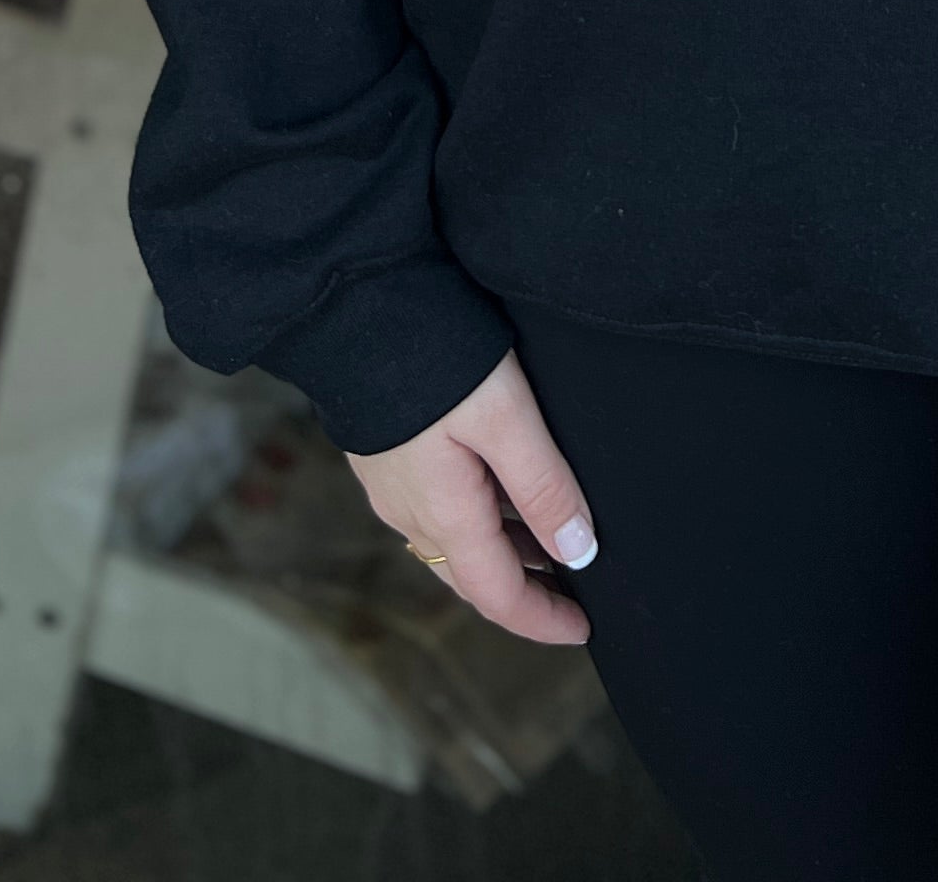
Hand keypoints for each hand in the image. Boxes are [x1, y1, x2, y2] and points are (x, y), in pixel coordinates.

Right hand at [344, 350, 598, 645]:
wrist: (353, 308)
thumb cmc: (434, 358)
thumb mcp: (506, 416)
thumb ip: (543, 485)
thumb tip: (579, 551)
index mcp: (444, 515)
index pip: (497, 596)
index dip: (542, 620)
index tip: (584, 628)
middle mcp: (411, 513)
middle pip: (474, 575)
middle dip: (525, 589)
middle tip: (576, 588)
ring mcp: (393, 486)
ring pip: (454, 543)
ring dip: (503, 552)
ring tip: (552, 538)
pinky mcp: (386, 456)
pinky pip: (437, 510)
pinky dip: (478, 519)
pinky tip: (501, 490)